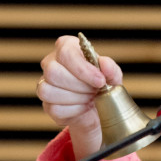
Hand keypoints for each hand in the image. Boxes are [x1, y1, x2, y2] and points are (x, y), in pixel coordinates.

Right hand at [36, 35, 123, 159]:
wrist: (100, 110)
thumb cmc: (104, 87)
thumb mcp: (113, 77)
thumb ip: (110, 69)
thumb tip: (105, 66)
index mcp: (68, 49)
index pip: (65, 50)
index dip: (82, 67)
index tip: (99, 80)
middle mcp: (52, 64)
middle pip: (53, 71)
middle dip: (79, 85)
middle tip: (95, 92)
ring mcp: (46, 85)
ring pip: (48, 90)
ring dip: (74, 98)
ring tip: (88, 99)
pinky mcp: (47, 104)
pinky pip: (53, 108)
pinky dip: (72, 111)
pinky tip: (81, 109)